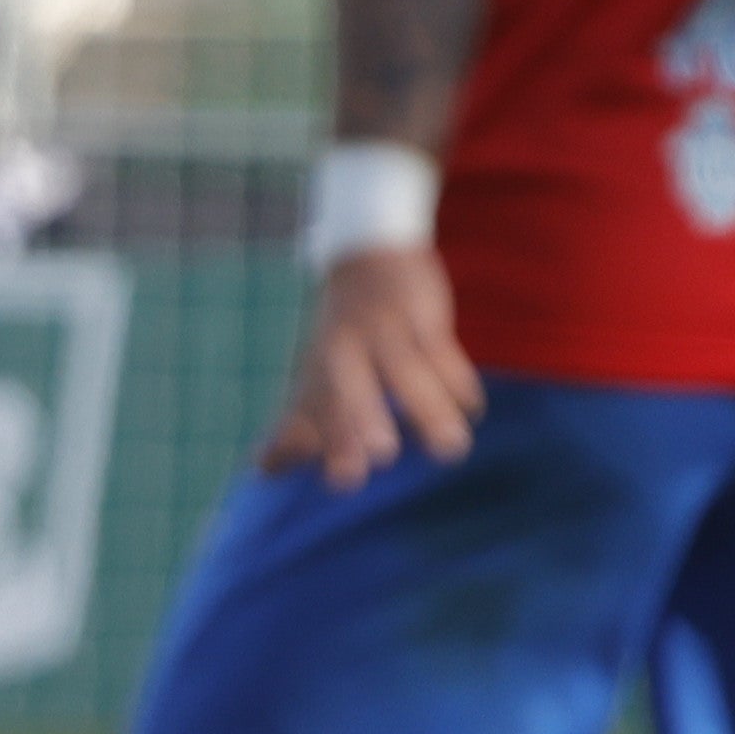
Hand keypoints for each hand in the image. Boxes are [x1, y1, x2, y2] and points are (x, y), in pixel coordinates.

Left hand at [261, 245, 477, 490]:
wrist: (366, 251)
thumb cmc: (342, 330)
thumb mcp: (316, 373)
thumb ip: (299, 424)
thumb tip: (263, 471)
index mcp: (321, 367)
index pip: (321, 410)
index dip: (331, 443)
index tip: (342, 482)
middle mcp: (346, 348)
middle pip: (352, 385)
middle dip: (364, 418)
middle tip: (380, 457)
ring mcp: (383, 327)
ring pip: (407, 369)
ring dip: (430, 408)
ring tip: (451, 449)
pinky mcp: (419, 311)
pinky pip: (440, 348)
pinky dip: (456, 379)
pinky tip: (471, 409)